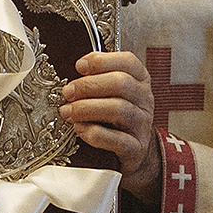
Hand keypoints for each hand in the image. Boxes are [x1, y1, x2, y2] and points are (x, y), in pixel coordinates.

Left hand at [62, 50, 161, 200]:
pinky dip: (94, 133)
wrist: (135, 152)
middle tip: (67, 92)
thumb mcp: (114, 93)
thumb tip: (74, 73)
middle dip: (88, 86)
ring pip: (118, 109)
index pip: (128, 62)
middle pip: (121, 83)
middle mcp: (144, 100)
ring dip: (87, 108)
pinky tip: (79, 129)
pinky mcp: (135, 147)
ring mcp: (142, 124)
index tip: (80, 66)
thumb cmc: (118, 118)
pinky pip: (116, 139)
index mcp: (140, 81)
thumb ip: (98, 80)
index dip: (102, 61)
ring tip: (68, 112)